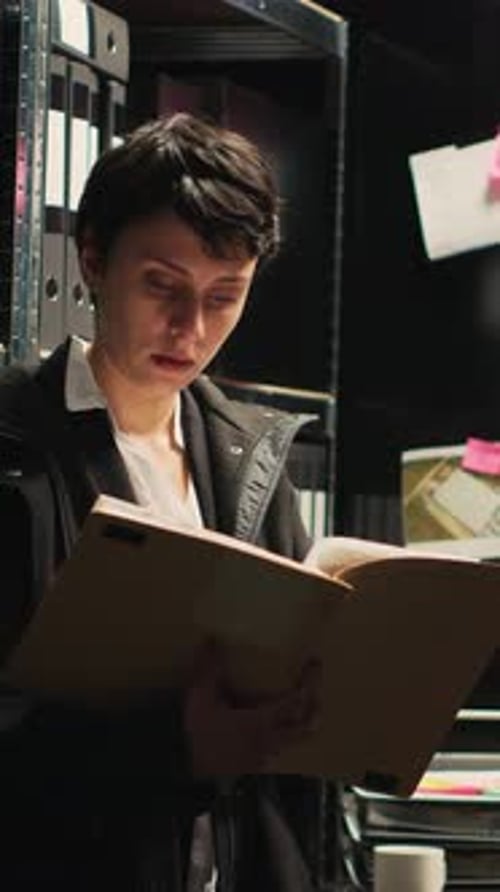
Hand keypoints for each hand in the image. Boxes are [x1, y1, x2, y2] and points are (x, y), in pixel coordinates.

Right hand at [184, 640, 321, 776]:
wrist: (186, 772)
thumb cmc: (197, 737)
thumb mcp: (200, 697)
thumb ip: (209, 668)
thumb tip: (212, 639)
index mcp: (261, 722)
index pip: (297, 701)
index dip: (310, 680)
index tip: (313, 662)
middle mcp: (270, 740)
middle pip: (308, 725)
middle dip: (316, 703)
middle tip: (314, 685)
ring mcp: (265, 755)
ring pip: (296, 738)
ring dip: (301, 719)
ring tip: (298, 700)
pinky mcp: (257, 764)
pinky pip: (280, 747)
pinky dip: (283, 732)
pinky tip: (270, 723)